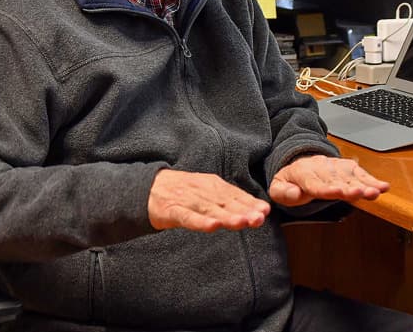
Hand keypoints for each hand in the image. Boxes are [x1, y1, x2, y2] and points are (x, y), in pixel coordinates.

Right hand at [148, 169, 270, 231]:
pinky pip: (187, 217)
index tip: (265, 210)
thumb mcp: (206, 191)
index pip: (233, 194)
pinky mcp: (171, 210)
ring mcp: (186, 200)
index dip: (249, 202)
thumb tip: (256, 209)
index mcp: (211, 184)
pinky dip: (200, 221)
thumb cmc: (182, 192)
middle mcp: (201, 190)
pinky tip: (212, 227)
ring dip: (227, 216)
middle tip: (259, 218)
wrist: (147, 188)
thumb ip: (228, 200)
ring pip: (209, 209)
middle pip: (225, 202)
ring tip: (241, 222)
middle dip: (243, 210)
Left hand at [269, 155, 389, 206]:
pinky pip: (359, 173)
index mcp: (302, 172)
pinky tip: (383, 187)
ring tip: (375, 192)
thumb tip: (296, 194)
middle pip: (337, 180)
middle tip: (360, 192)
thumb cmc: (291, 181)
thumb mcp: (277, 188)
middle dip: (349, 187)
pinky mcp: (346, 168)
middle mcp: (321, 167)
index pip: (315, 183)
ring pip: (350, 176)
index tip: (337, 192)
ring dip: (364, 184)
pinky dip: (372, 180)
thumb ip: (283, 193)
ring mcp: (335, 167)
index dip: (327, 188)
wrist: (300, 164)